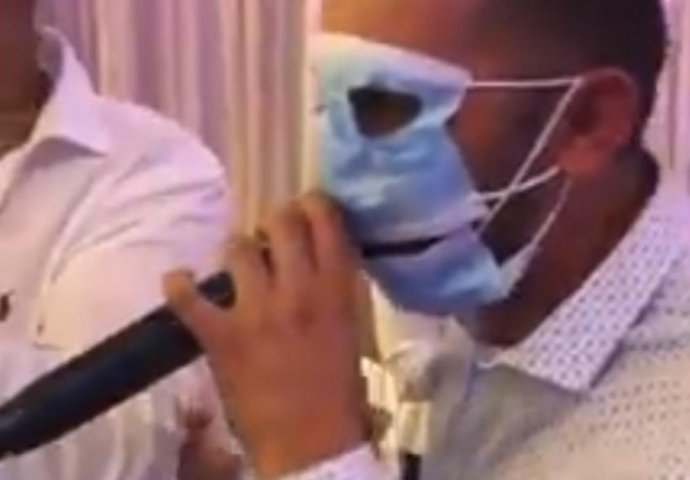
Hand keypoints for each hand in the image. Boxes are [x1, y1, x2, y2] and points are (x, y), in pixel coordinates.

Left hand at [164, 192, 366, 477]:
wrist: (310, 443)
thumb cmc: (337, 387)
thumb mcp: (349, 327)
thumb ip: (334, 286)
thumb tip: (315, 254)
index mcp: (335, 290)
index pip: (325, 221)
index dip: (313, 204)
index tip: (306, 208)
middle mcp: (296, 291)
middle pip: (279, 221)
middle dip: (275, 220)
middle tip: (272, 234)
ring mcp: (255, 311)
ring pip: (237, 247)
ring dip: (238, 251)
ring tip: (240, 266)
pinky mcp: (221, 335)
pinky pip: (187, 297)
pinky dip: (179, 285)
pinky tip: (180, 280)